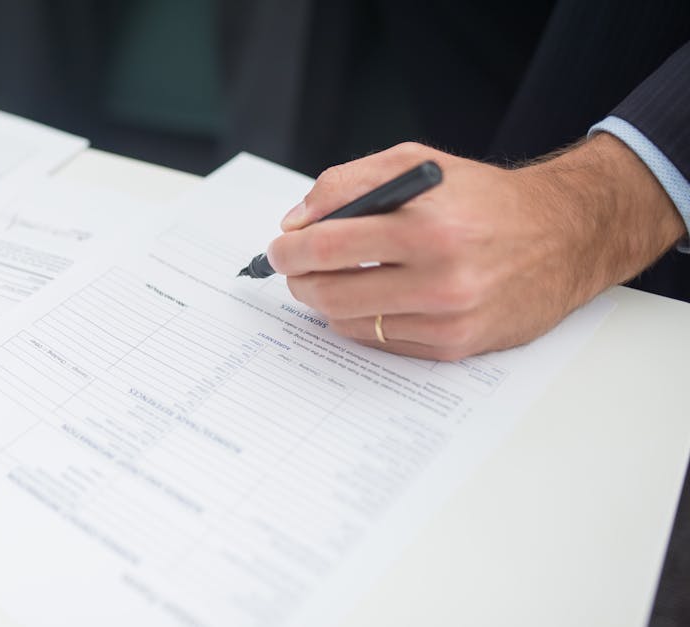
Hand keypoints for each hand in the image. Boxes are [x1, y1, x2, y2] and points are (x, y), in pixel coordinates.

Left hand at [265, 137, 686, 359]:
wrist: (564, 235)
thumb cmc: (484, 198)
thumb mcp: (418, 165)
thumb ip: (347, 183)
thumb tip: (295, 221)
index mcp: (427, 224)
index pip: (328, 246)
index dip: (289, 250)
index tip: (278, 248)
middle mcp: (440, 276)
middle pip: (330, 292)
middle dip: (299, 280)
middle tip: (294, 269)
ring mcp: (448, 317)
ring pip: (350, 322)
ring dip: (327, 303)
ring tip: (332, 281)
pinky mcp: (456, 346)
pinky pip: (381, 342)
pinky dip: (363, 321)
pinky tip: (372, 299)